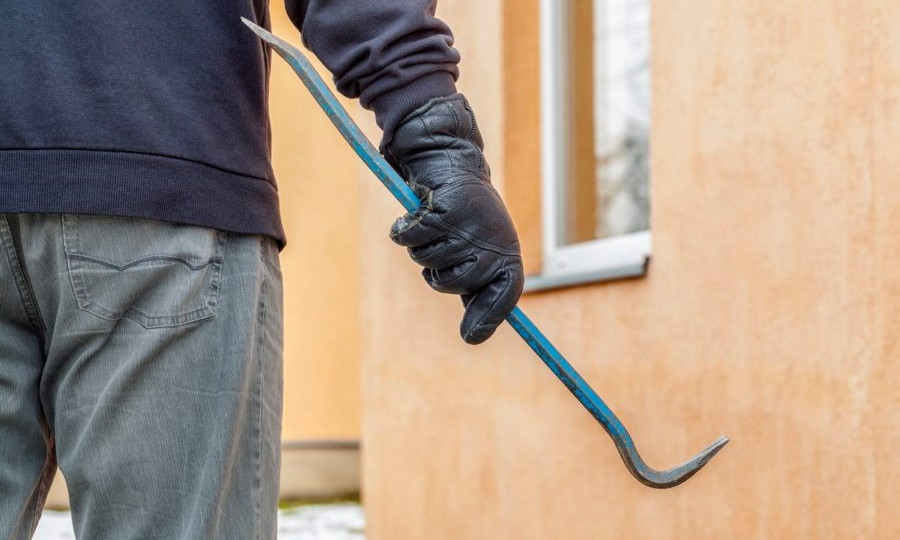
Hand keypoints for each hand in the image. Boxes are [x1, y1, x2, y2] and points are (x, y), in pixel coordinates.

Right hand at [381, 94, 523, 343]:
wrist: (449, 162)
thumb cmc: (463, 217)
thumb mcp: (476, 254)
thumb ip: (478, 291)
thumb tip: (473, 338)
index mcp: (506, 253)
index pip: (505, 293)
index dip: (488, 316)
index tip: (471, 338)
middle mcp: (493, 241)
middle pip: (453, 284)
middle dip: (437, 272)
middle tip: (442, 246)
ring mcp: (469, 227)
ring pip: (428, 262)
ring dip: (421, 246)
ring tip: (434, 223)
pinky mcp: (444, 212)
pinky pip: (411, 239)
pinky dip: (404, 229)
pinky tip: (415, 213)